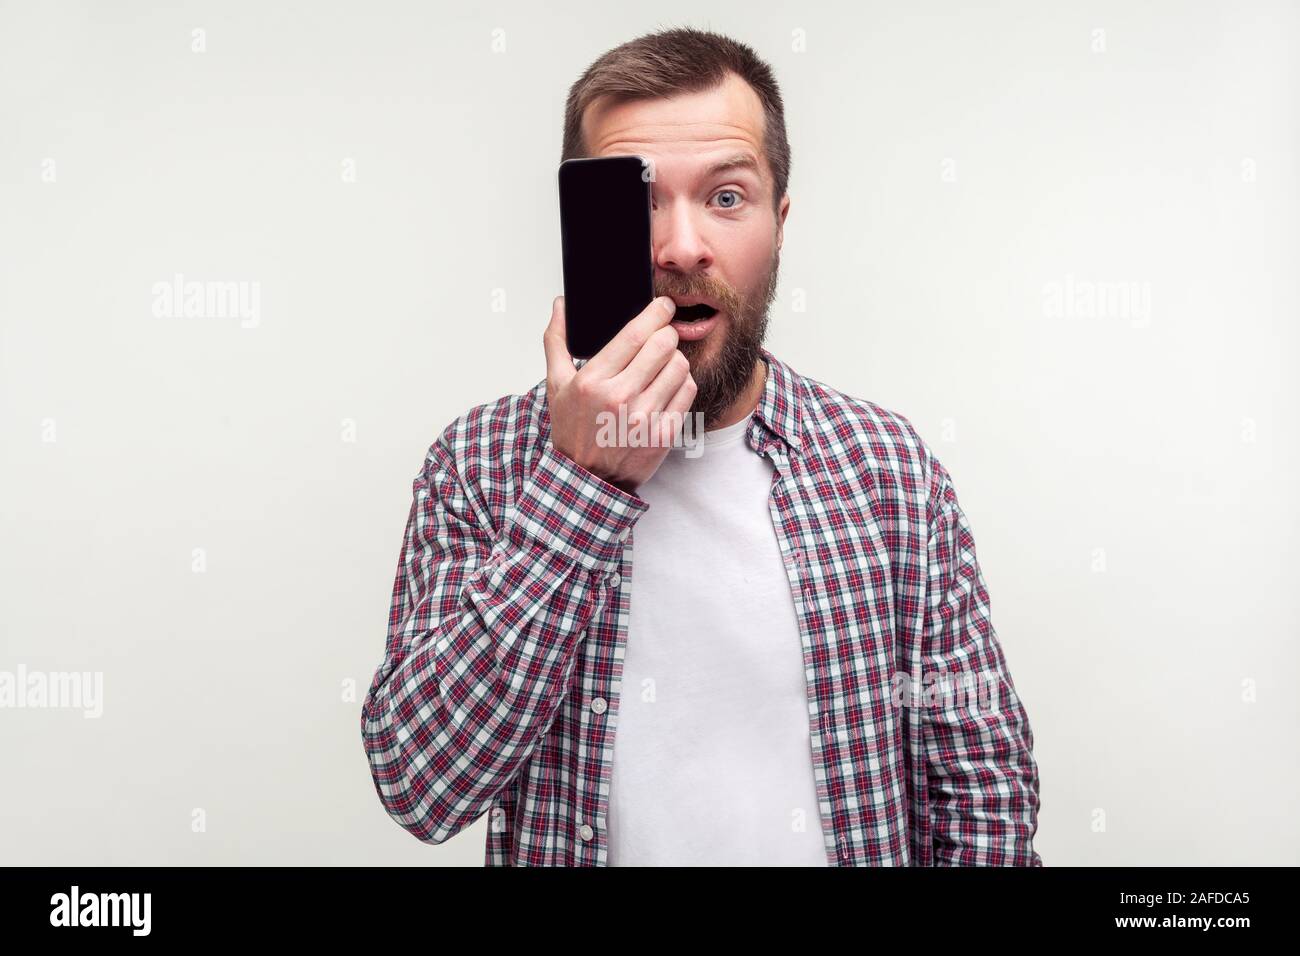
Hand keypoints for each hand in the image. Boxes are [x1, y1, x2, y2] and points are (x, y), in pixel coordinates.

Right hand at [543, 295, 696, 494]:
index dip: (656, 312)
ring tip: (662, 364)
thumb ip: (557, 342)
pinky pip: (687, 391)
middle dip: (667, 333)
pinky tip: (667, 386)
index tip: (662, 306)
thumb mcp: (556, 386)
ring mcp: (644, 418)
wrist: (588, 479)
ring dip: (674, 358)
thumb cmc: (573, 430)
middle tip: (662, 335)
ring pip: (680, 366)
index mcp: (593, 381)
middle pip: (664, 345)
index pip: (636, 333)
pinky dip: (682, 382)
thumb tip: (561, 306)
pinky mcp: (664, 434)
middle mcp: (620, 398)